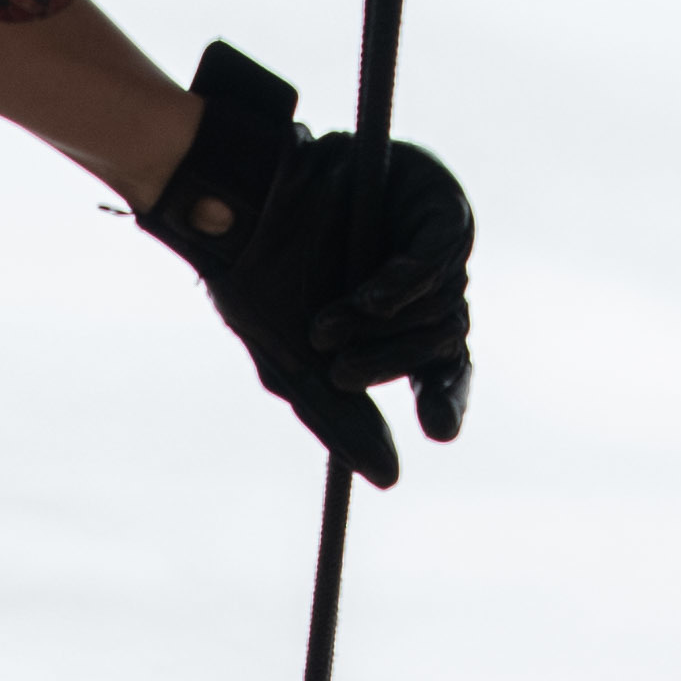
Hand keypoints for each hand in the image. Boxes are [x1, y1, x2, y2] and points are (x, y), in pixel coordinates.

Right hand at [138, 43, 473, 485]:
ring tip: (323, 326)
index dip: (447, 401)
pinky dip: (404, 285)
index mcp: (397, 325)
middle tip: (341, 375)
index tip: (437, 431)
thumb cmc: (258, 284)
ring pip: (441, 303)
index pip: (445, 372)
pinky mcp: (431, 202)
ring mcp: (429, 241)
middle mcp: (421, 285)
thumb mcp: (295, 368)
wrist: (233, 209)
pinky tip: (370, 300)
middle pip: (445, 341)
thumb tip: (390, 478)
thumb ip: (340, 420)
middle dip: (391, 364)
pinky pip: (438, 255)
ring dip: (381, 329)